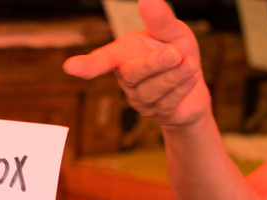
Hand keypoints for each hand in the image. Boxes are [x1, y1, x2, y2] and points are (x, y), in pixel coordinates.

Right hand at [62, 0, 209, 127]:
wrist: (195, 85)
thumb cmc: (178, 54)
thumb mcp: (173, 32)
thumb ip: (160, 20)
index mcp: (124, 53)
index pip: (104, 59)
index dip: (89, 64)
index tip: (70, 67)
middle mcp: (127, 77)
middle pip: (131, 74)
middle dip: (154, 63)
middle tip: (174, 53)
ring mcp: (139, 98)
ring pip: (151, 90)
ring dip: (175, 75)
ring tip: (191, 62)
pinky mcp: (156, 113)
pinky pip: (167, 102)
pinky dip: (183, 86)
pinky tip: (191, 76)